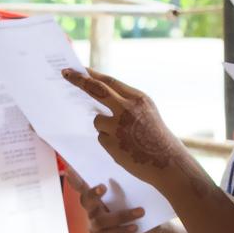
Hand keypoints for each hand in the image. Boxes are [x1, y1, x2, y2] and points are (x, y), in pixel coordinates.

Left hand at [62, 67, 194, 188]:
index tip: (78, 69)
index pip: (109, 82)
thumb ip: (126, 102)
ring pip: (97, 120)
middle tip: (65, 74)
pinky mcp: (110, 143)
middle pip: (96, 89)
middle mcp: (127, 108)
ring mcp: (117, 126)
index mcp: (138, 99)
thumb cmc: (156, 138)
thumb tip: (98, 93)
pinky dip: (110, 142)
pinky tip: (124, 149)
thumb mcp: (147, 112)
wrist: (168, 163)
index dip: (92, 74)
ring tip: (124, 139)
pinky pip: (101, 138)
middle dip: (78, 80)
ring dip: (104, 127)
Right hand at [77, 175, 155, 232]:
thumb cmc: (142, 218)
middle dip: (92, 194)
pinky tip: (134, 228)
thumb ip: (127, 193)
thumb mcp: (138, 203)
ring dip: (122, 215)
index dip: (76, 181)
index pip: (85, 189)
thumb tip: (117, 181)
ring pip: (101, 220)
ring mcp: (95, 230)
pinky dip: (121, 231)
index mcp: (100, 202)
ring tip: (141, 212)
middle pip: (86, 202)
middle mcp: (94, 214)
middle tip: (102, 187)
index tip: (69, 170)